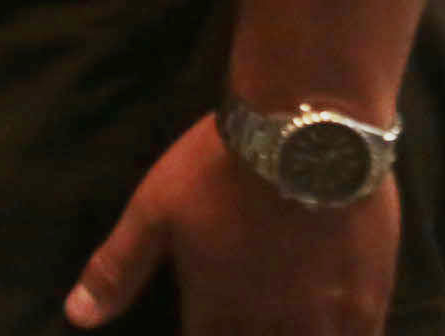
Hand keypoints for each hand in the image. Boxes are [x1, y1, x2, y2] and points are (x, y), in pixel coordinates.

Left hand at [68, 115, 397, 333]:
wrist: (302, 129)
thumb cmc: (218, 167)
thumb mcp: (153, 211)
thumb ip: (116, 269)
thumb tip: (76, 316)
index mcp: (215, 308)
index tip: (201, 330)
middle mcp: (270, 323)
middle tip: (238, 323)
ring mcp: (324, 316)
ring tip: (281, 326)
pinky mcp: (369, 299)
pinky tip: (334, 332)